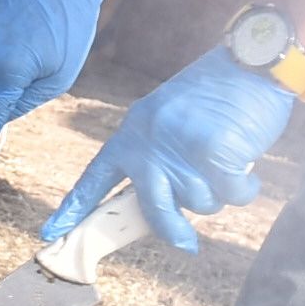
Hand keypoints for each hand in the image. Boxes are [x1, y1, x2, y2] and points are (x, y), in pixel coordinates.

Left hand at [36, 43, 304, 251]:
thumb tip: (169, 202)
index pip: (97, 175)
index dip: (75, 207)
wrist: (252, 61)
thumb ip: (161, 155)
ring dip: (219, 192)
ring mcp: (181, 149)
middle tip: (186, 244)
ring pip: (200, 204)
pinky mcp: (215, 155)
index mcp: (134, 131)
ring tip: (228, 160)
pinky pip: (232, 196)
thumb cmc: (217, 93)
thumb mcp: (172, 118)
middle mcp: (150, 142)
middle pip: (153, 208)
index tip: (52, 233)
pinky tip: (247, 164)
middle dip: (172, 229)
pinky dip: (245, 187)